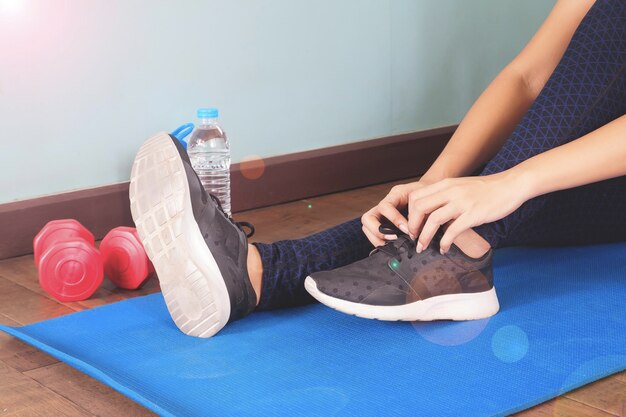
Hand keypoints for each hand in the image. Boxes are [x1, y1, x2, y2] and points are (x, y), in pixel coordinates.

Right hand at [361, 180, 432, 245]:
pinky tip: (392, 245)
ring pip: (366, 227)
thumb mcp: (426, 199)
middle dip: (378, 231)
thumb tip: (419, 230)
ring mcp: (381, 215)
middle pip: (367, 218)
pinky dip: (380, 241)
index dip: (394, 219)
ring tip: (391, 245)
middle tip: (393, 239)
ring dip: (376, 238)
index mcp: (394, 195)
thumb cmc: (428, 196)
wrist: (430, 193)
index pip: (385, 207)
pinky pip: (373, 234)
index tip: (407, 230)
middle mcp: (384, 205)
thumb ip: (421, 212)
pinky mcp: (383, 224)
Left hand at [407, 172, 526, 252]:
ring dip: (424, 237)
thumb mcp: (460, 186)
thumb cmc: (486, 189)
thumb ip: (445, 195)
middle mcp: (450, 191)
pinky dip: (444, 242)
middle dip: (412, 226)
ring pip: (433, 220)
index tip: (412, 225)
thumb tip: (430, 211)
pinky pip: (453, 231)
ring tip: (423, 247)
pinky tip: (444, 249)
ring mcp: (462, 202)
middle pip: (419, 207)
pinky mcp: (474, 214)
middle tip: (414, 238)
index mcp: (445, 184)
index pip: (415, 196)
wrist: (511, 185)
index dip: (409, 213)